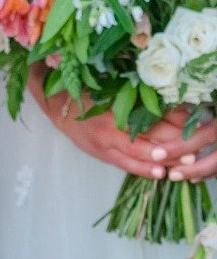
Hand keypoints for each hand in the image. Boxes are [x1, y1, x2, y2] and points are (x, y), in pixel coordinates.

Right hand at [31, 66, 216, 179]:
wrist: (58, 105)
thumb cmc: (89, 90)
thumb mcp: (116, 84)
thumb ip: (142, 92)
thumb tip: (173, 96)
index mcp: (122, 102)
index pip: (157, 114)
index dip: (179, 119)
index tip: (198, 121)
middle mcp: (116, 123)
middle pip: (154, 135)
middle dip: (178, 142)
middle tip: (200, 146)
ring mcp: (108, 142)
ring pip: (143, 153)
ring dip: (166, 158)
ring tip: (187, 162)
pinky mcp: (102, 154)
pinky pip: (126, 164)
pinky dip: (144, 169)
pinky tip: (160, 174)